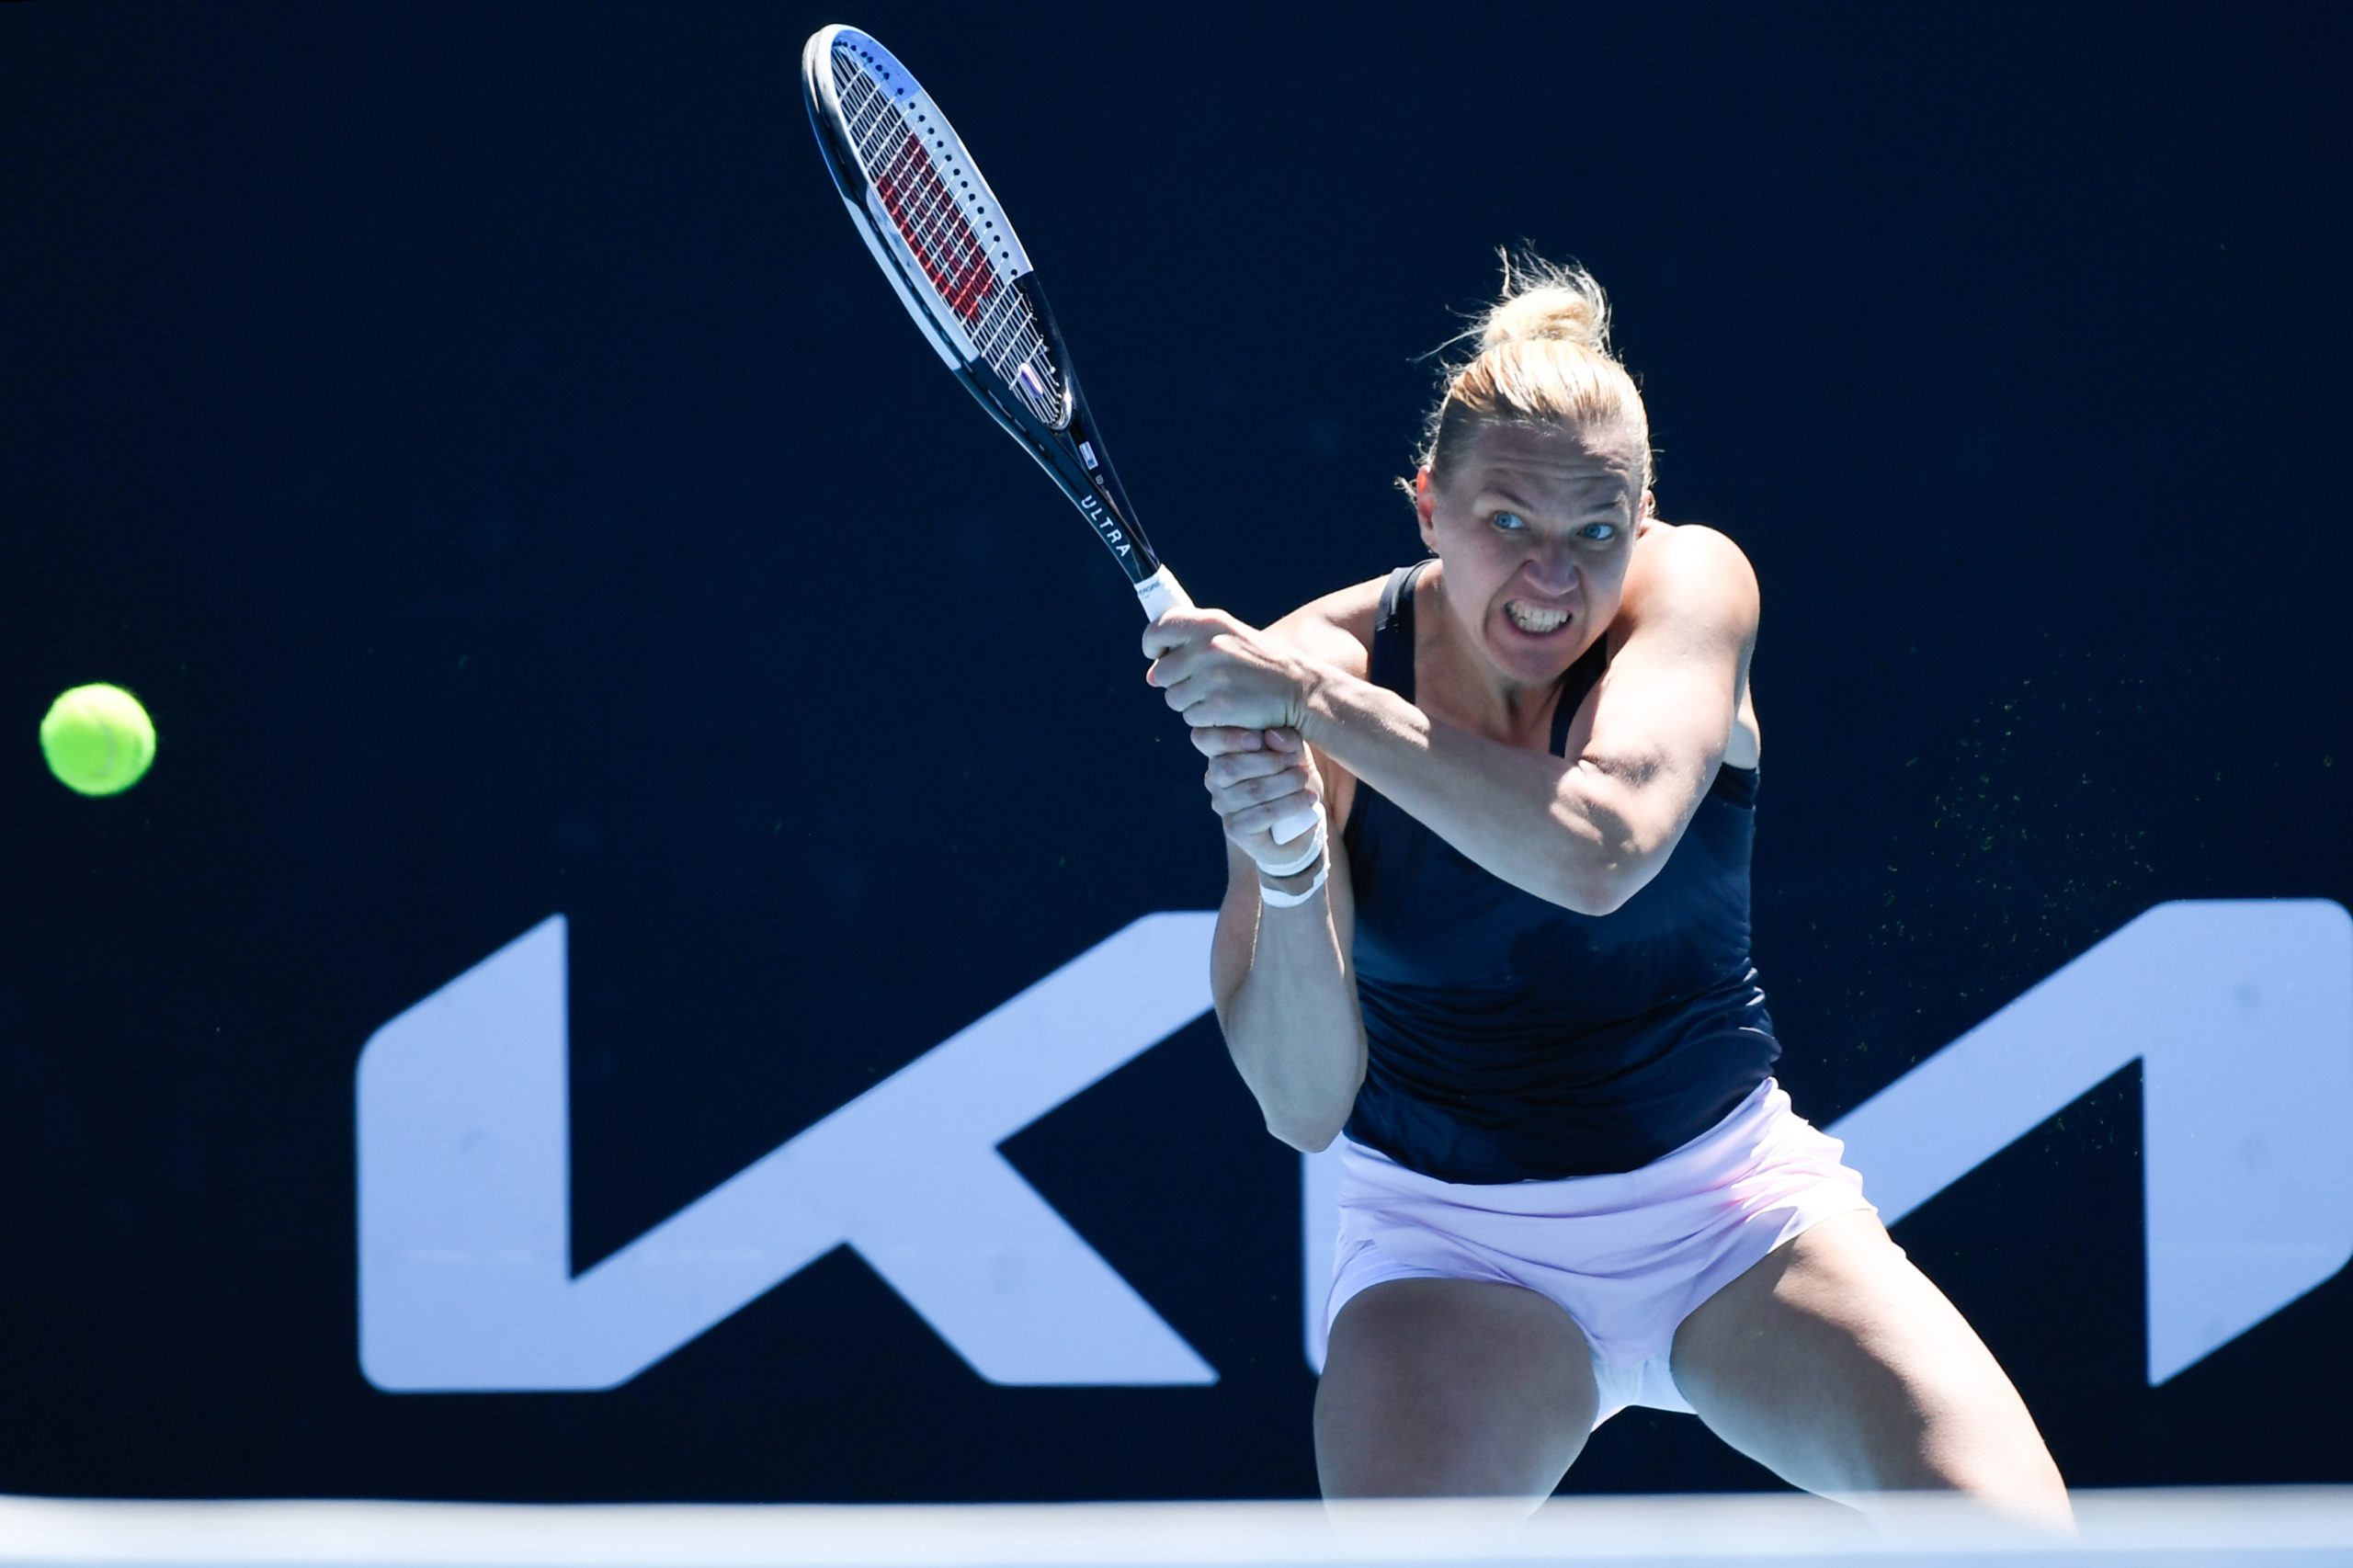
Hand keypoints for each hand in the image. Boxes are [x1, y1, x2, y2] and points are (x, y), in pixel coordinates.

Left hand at [1142, 608, 1317, 732]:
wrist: (1299, 688)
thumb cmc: (1260, 663)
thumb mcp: (1229, 637)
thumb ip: (1190, 646)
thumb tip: (1151, 674)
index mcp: (1209, 622)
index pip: (1157, 629)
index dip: (1153, 645)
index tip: (1159, 655)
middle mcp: (1207, 646)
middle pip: (1160, 673)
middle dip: (1175, 683)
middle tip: (1203, 684)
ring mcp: (1212, 677)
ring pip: (1173, 698)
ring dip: (1190, 703)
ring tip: (1219, 695)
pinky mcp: (1218, 706)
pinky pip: (1191, 718)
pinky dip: (1206, 719)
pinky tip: (1227, 709)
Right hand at [1193, 725, 1325, 873]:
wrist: (1301, 821)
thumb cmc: (1292, 777)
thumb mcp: (1295, 752)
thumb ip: (1286, 739)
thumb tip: (1271, 735)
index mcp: (1222, 751)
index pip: (1203, 739)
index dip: (1228, 738)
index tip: (1258, 740)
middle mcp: (1215, 778)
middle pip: (1228, 767)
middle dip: (1270, 762)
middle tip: (1296, 763)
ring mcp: (1222, 805)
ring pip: (1251, 791)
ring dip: (1286, 784)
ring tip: (1304, 781)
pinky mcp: (1235, 829)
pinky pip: (1262, 814)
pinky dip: (1291, 804)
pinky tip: (1308, 799)